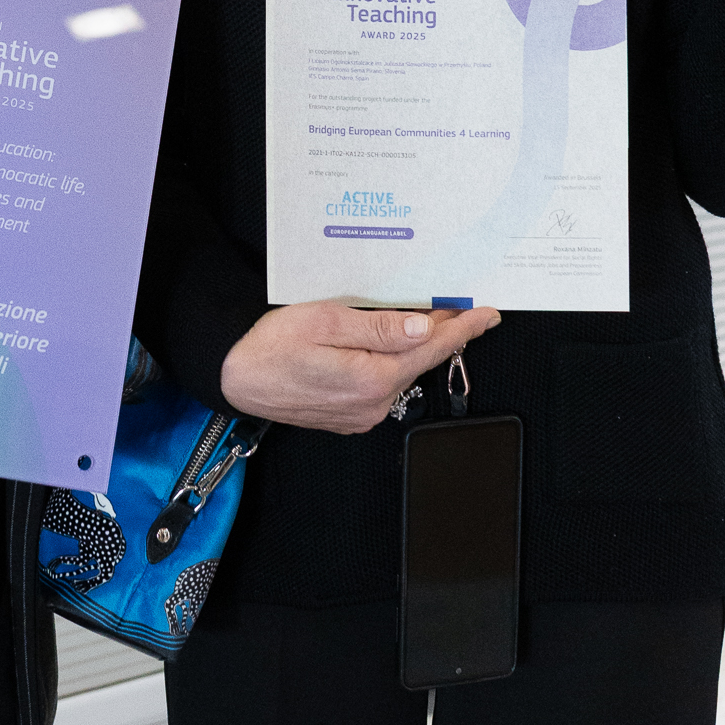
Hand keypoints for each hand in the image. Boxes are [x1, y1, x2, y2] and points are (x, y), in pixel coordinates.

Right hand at [220, 300, 500, 434]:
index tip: (487, 314)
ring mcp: (363, 414)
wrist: (237, 377)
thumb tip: (423, 329)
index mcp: (373, 377)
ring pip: (403, 373)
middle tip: (459, 308)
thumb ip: (378, 327)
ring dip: (416, 348)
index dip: (463, 329)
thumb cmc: (272, 345)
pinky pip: (384, 385)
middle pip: (421, 362)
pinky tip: (391, 345)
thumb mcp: (325, 320)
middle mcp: (374, 403)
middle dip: (443, 334)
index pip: (432, 349)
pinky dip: (394, 363)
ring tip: (426, 320)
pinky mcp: (351, 416)